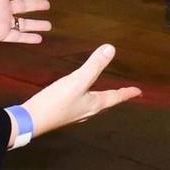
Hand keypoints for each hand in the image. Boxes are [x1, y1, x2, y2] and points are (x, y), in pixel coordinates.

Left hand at [0, 0, 50, 44]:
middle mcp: (1, 7)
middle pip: (23, 6)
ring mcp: (1, 21)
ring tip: (50, 26)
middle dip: (35, 5)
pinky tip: (39, 39)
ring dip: (36, 24)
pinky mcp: (0, 34)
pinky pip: (18, 37)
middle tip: (47, 4)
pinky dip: (29, 38)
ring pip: (23, 23)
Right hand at [21, 44, 140, 136]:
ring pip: (93, 105)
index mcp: (95, 104)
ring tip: (105, 94)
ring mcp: (74, 114)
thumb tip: (111, 48)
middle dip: (115, 97)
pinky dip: (86, 99)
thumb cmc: (56, 102)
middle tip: (124, 93)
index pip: (116, 97)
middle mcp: (87, 111)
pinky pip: (80, 105)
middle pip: (106, 103)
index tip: (139, 92)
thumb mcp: (77, 80)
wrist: (31, 121)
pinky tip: (78, 96)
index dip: (127, 93)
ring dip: (101, 99)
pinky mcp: (62, 113)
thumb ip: (93, 65)